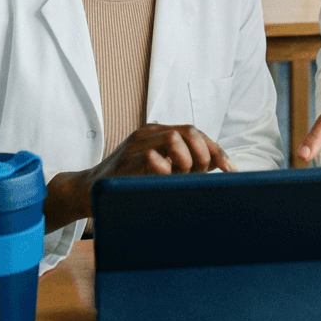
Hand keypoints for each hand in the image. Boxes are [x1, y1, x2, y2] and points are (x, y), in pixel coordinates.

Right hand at [90, 123, 236, 179]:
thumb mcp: (161, 170)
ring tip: (184, 174)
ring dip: (187, 158)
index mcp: (158, 132)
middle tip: (204, 172)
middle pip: (188, 131)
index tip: (232, 170)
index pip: (195, 132)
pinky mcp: (124, 161)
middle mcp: (148, 133)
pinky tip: (168, 178)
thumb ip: (185, 165)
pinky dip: (166, 167)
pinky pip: (151, 157)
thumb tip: (218, 167)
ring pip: (173, 137)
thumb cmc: (129, 181)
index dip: (216, 149)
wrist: (89, 190)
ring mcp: (135, 145)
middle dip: (205, 152)